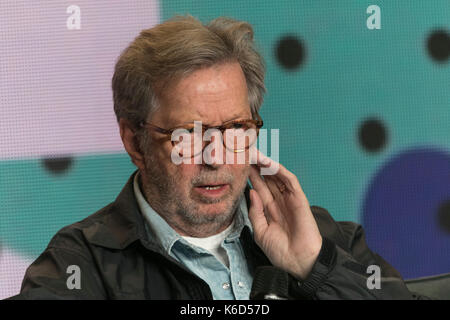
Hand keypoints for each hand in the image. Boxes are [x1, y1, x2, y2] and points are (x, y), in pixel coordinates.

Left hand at [248, 151, 322, 279]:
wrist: (297, 262)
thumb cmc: (280, 250)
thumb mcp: (260, 231)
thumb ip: (255, 211)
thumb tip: (251, 192)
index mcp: (269, 209)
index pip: (258, 187)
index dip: (250, 176)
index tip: (239, 165)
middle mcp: (279, 202)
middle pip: (267, 179)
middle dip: (256, 166)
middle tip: (245, 152)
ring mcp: (289, 199)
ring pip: (277, 177)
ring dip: (267, 165)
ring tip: (255, 154)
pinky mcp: (299, 199)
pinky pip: (290, 182)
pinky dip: (280, 171)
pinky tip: (270, 164)